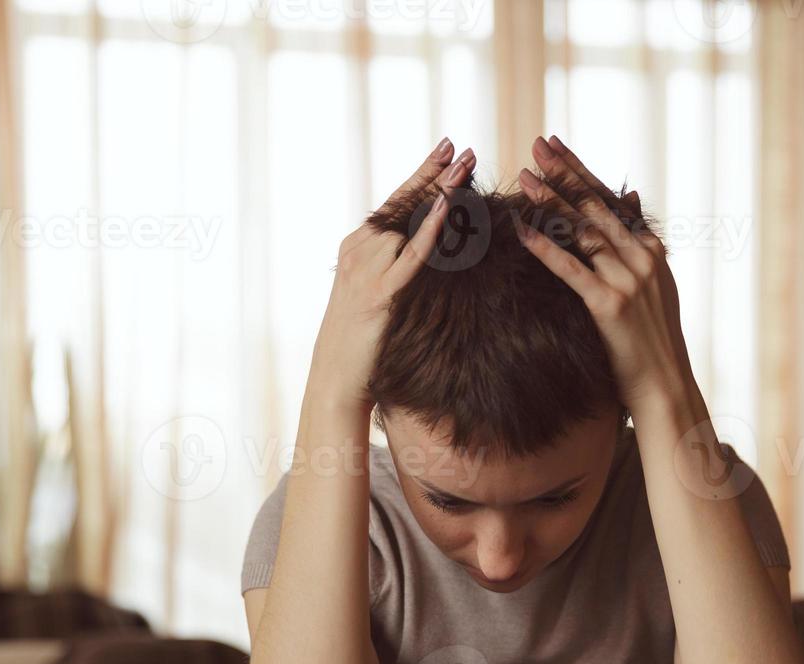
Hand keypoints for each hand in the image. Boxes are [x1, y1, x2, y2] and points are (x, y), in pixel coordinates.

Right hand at [308, 137, 474, 410]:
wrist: (335, 375)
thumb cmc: (361, 338)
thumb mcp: (376, 290)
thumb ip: (393, 264)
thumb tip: (425, 246)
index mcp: (357, 246)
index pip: (395, 202)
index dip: (423, 175)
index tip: (447, 149)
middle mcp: (358, 249)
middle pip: (404, 204)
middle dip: (436, 174)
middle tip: (466, 148)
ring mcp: (365, 268)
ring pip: (408, 224)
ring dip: (441, 195)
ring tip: (468, 169)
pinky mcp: (377, 293)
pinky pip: (410, 257)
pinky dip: (429, 231)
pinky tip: (445, 208)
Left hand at [515, 135, 693, 410]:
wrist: (666, 386)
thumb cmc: (652, 341)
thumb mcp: (654, 285)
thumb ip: (637, 241)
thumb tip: (629, 195)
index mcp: (651, 251)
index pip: (610, 200)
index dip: (581, 171)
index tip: (557, 147)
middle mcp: (642, 258)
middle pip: (596, 205)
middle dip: (565, 172)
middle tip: (537, 144)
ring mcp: (628, 280)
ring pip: (583, 230)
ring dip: (551, 200)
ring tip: (525, 175)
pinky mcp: (610, 305)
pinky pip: (571, 269)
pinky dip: (545, 246)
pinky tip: (521, 229)